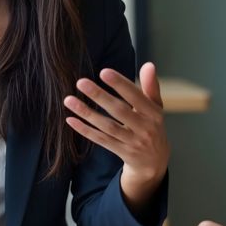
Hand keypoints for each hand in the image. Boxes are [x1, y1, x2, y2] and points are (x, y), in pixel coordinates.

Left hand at [65, 62, 170, 181]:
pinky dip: (85, 130)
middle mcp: (144, 128)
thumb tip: (148, 64)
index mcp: (153, 114)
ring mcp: (131, 142)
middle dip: (99, 96)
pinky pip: (100, 140)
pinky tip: (71, 119)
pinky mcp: (120, 151)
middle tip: (81, 82)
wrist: (154, 160)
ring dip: (86, 113)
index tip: (103, 72)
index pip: (136, 97)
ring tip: (68, 100)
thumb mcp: (156, 106)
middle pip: (119, 111)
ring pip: (106, 127)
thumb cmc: (152, 125)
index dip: (120, 85)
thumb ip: (151, 86)